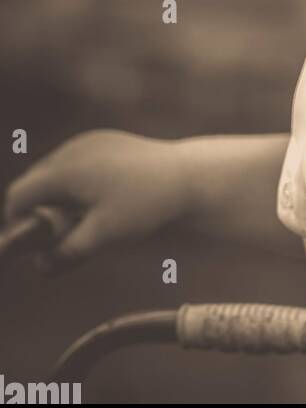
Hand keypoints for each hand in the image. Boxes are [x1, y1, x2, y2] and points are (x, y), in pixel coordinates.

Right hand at [2, 130, 188, 272]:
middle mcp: (72, 150)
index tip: (31, 244)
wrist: (187, 175)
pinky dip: (77, 182)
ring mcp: (90, 141)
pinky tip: (99, 200)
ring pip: (56, 172)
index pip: (20, 195)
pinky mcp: (106, 141)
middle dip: (39, 210)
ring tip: (81, 219)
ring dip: (58, 196)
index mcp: (65, 170)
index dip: (17, 222)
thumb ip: (65, 252)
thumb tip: (38, 267)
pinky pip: (77, 163)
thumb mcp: (102, 235)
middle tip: (58, 235)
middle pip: (36, 182)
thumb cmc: (144, 204)